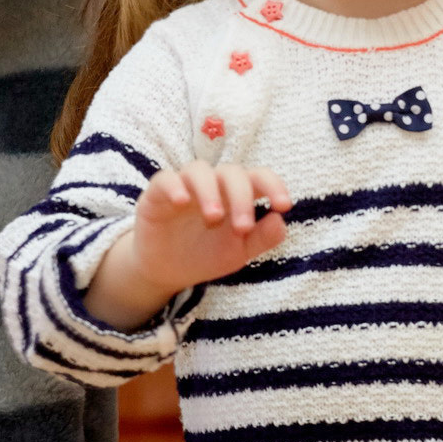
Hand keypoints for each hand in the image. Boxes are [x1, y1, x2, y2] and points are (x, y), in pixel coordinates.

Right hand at [129, 160, 290, 295]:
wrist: (167, 271)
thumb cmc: (206, 254)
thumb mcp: (238, 252)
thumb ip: (262, 238)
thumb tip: (281, 220)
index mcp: (236, 194)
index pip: (258, 177)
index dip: (274, 185)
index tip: (284, 206)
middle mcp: (213, 184)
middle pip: (231, 173)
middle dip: (241, 197)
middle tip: (243, 227)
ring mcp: (185, 186)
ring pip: (199, 170)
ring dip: (210, 190)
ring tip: (214, 217)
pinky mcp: (158, 193)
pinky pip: (165, 179)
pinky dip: (175, 186)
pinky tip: (182, 201)